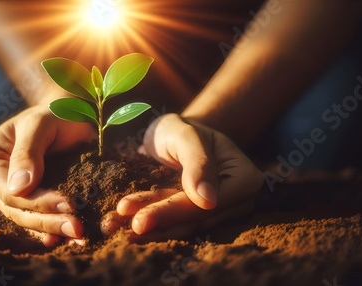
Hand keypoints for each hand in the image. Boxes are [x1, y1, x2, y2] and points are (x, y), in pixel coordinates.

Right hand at [0, 105, 95, 246]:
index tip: (70, 205)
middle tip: (79, 229)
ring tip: (79, 236)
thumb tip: (18, 189)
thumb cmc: (52, 115)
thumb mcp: (40, 124)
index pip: (10, 192)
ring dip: (52, 230)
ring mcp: (4, 194)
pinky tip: (69, 240)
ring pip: (26, 220)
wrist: (64, 119)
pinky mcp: (23, 203)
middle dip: (48, 221)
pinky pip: (34, 221)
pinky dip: (52, 231)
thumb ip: (27, 151)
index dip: (39, 202)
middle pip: (17, 210)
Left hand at [101, 113, 262, 240]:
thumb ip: (198, 162)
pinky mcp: (195, 217)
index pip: (205, 206)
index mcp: (245, 180)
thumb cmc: (183, 128)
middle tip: (124, 231)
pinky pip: (171, 224)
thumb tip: (208, 201)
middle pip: (192, 220)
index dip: (171, 213)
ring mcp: (216, 212)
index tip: (138, 220)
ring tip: (116, 231)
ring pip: (180, 226)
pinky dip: (147, 225)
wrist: (174, 134)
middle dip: (156, 225)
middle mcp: (236, 202)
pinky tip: (121, 229)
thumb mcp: (187, 134)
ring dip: (148, 230)